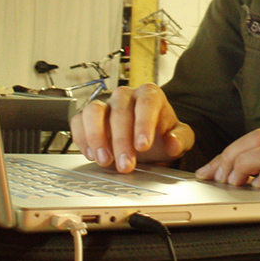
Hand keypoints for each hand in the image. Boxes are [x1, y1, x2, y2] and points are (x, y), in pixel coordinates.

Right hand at [69, 83, 194, 172]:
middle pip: (120, 111)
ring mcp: (105, 105)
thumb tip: (173, 143)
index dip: (143, 124)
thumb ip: (181, 139)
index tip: (143, 145)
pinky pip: (79, 121)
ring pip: (94, 111)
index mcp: (150, 95)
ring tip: (104, 160)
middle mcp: (126, 96)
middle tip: (126, 165)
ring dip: (96, 137)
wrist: (147, 143)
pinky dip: (82, 138)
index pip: (146, 103)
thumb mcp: (180, 139)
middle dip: (122, 141)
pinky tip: (92, 154)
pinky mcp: (88, 117)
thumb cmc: (162, 136)